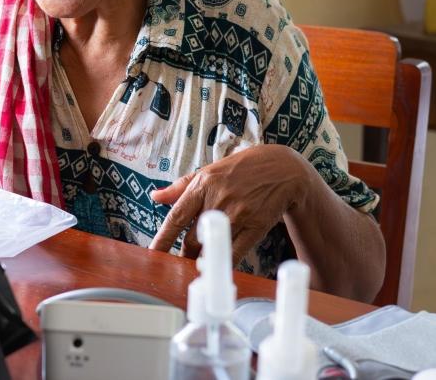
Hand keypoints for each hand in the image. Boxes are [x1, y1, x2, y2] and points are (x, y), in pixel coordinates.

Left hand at [147, 145, 318, 263]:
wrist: (282, 169)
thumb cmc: (241, 169)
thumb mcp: (209, 171)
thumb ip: (180, 187)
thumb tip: (155, 196)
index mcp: (203, 185)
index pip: (176, 216)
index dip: (162, 239)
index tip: (153, 254)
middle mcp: (218, 199)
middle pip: (192, 238)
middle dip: (183, 254)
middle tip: (178, 263)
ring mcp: (238, 214)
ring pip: (211, 247)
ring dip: (201, 261)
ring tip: (196, 266)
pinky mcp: (256, 225)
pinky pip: (235, 252)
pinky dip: (223, 263)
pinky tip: (217, 267)